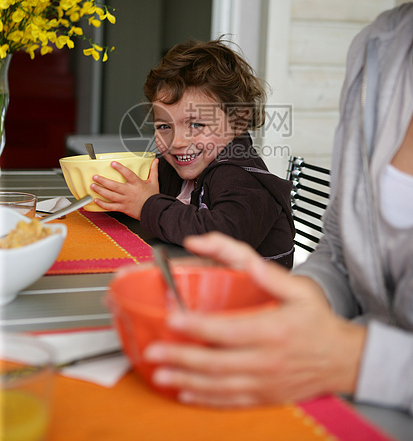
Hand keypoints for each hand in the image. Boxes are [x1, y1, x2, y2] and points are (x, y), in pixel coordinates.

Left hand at [91, 159, 158, 218]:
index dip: (120, 168)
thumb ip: (153, 170)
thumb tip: (155, 161)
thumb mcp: (154, 182)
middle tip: (95, 177)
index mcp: (137, 184)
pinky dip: (102, 204)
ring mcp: (125, 200)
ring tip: (93, 186)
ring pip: (110, 195)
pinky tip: (96, 200)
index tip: (113, 163)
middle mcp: (129, 192)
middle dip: (103, 181)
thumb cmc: (153, 197)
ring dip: (100, 190)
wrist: (154, 211)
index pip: (128, 174)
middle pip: (114, 186)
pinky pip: (110, 207)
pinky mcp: (123, 208)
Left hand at [143, 232, 366, 407]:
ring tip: (160, 374)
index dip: (198, 326)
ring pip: (218, 386)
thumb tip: (245, 260)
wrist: (344, 360)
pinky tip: (185, 393)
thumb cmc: (319, 323)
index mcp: (273, 331)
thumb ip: (270, 276)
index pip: (228, 330)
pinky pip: (230, 401)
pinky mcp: (265, 397)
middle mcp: (266, 361)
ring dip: (186, 380)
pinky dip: (205, 399)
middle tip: (154, 350)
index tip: (173, 319)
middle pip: (216, 362)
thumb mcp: (301, 291)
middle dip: (181, 356)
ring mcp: (265, 383)